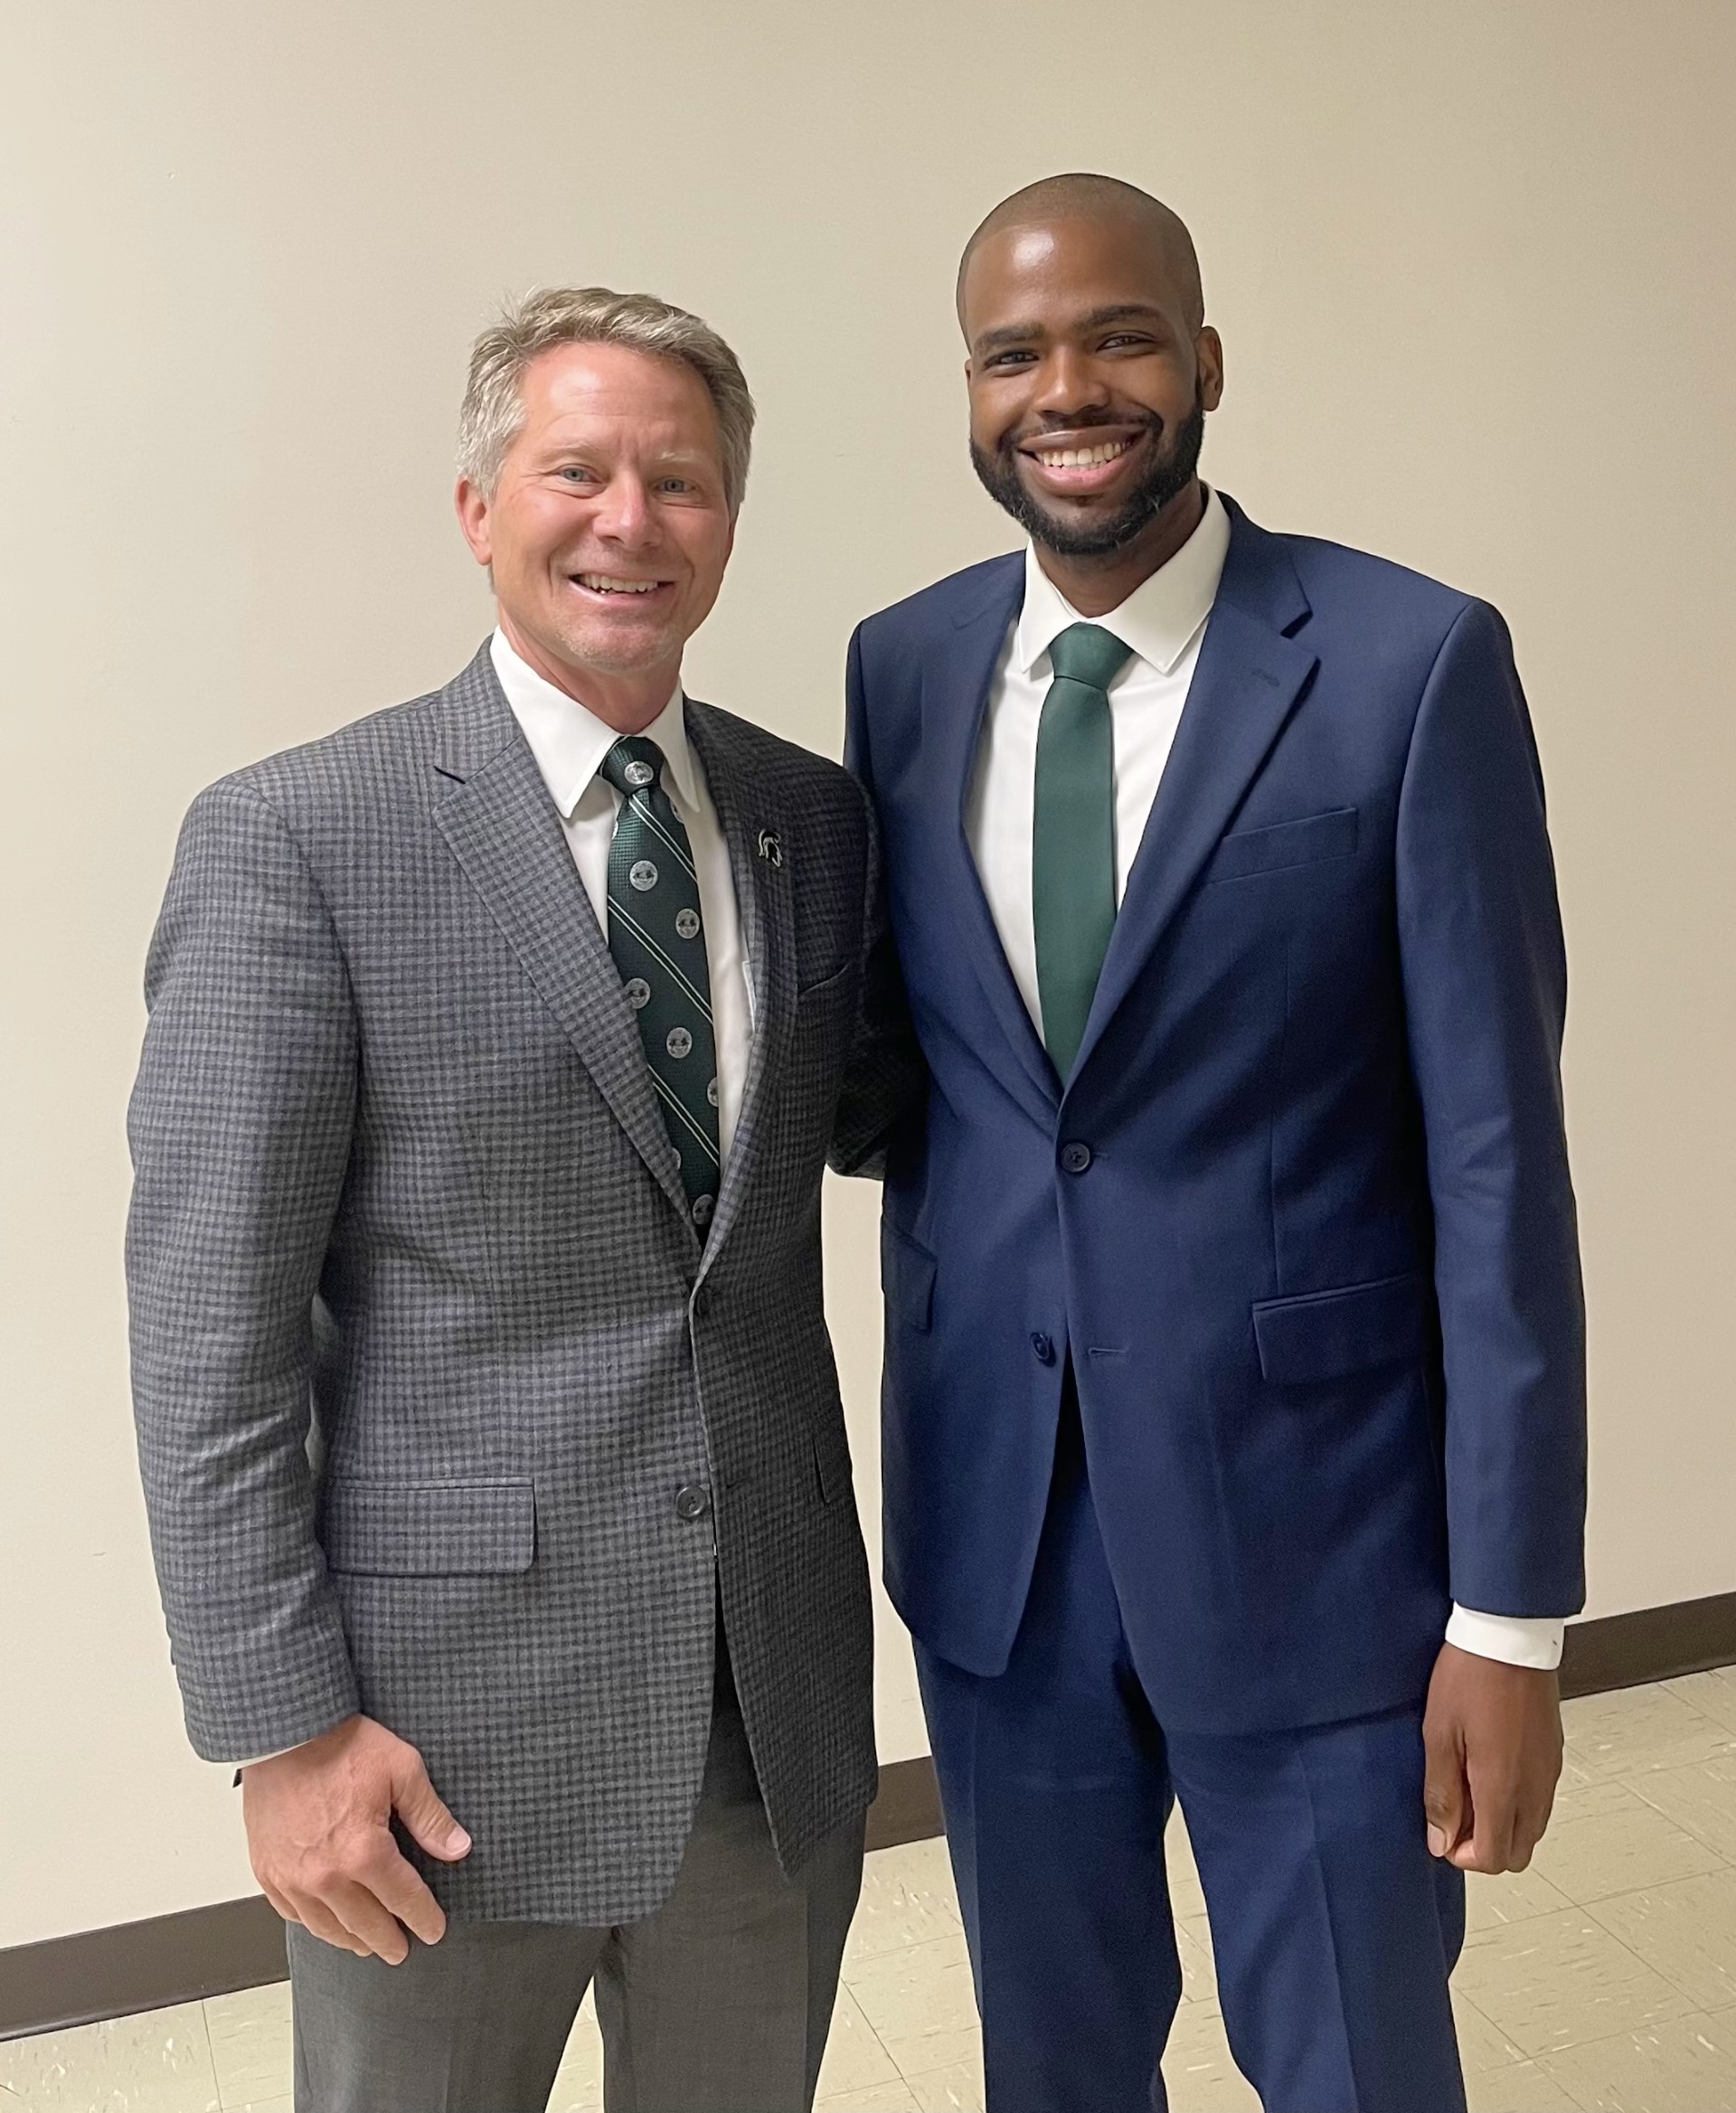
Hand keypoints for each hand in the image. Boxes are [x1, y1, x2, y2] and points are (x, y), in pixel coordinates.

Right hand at [241, 1713, 470, 1962]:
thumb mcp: (402, 1768)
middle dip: (389, 1941)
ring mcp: (291, 1879)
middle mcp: (326, 1876)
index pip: (404, 1900)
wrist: (283, 1731)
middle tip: (402, 1948)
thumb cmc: (341, 1744)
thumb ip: (430, 1815)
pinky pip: (294, 1914)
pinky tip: (327, 1923)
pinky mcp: (267, 1872)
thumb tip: (458, 1849)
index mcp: (364, 1852)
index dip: (423, 1918)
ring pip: (328, 1929)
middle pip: (366, 1926)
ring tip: (368, 1945)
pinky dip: (315, 1924)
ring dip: (352, 1941)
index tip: (434, 1929)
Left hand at [1422, 1641, 1562, 1873]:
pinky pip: (1540, 1799)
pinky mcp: (1554, 1754)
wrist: (1509, 1637)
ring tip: (1469, 1788)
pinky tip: (1490, 1770)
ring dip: (1503, 1825)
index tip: (1443, 1833)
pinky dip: (1517, 1802)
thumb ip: (1442, 1792)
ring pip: (1533, 1828)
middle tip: (1455, 1816)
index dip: (1464, 1856)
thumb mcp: (1439, 1733)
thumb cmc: (1471, 1677)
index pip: (1495, 1857)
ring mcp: (1549, 1771)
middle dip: (1486, 1847)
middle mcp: (1534, 1787)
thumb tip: (1441, 1838)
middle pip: (1519, 1852)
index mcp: (1503, 1786)